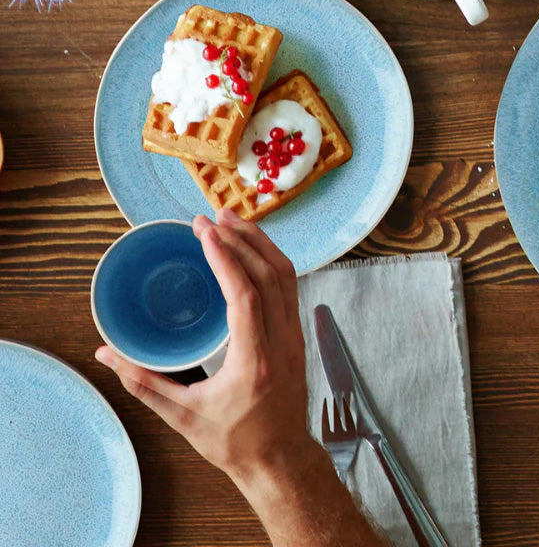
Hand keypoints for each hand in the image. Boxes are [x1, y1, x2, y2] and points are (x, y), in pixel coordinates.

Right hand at [95, 208, 311, 480]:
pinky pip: (290, 289)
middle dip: (241, 240)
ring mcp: (294, 338)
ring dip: (260, 245)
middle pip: (271, 276)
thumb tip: (105, 353)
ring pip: (287, 278)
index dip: (226, 258)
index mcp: (255, 360)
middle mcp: (282, 342)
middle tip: (211, 217)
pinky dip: (271, 262)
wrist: (281, 459)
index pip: (246, 295)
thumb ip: (144, 382)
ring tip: (233, 220)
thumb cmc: (235, 441)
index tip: (204, 231)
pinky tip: (252, 250)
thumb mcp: (183, 416)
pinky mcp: (296, 337)